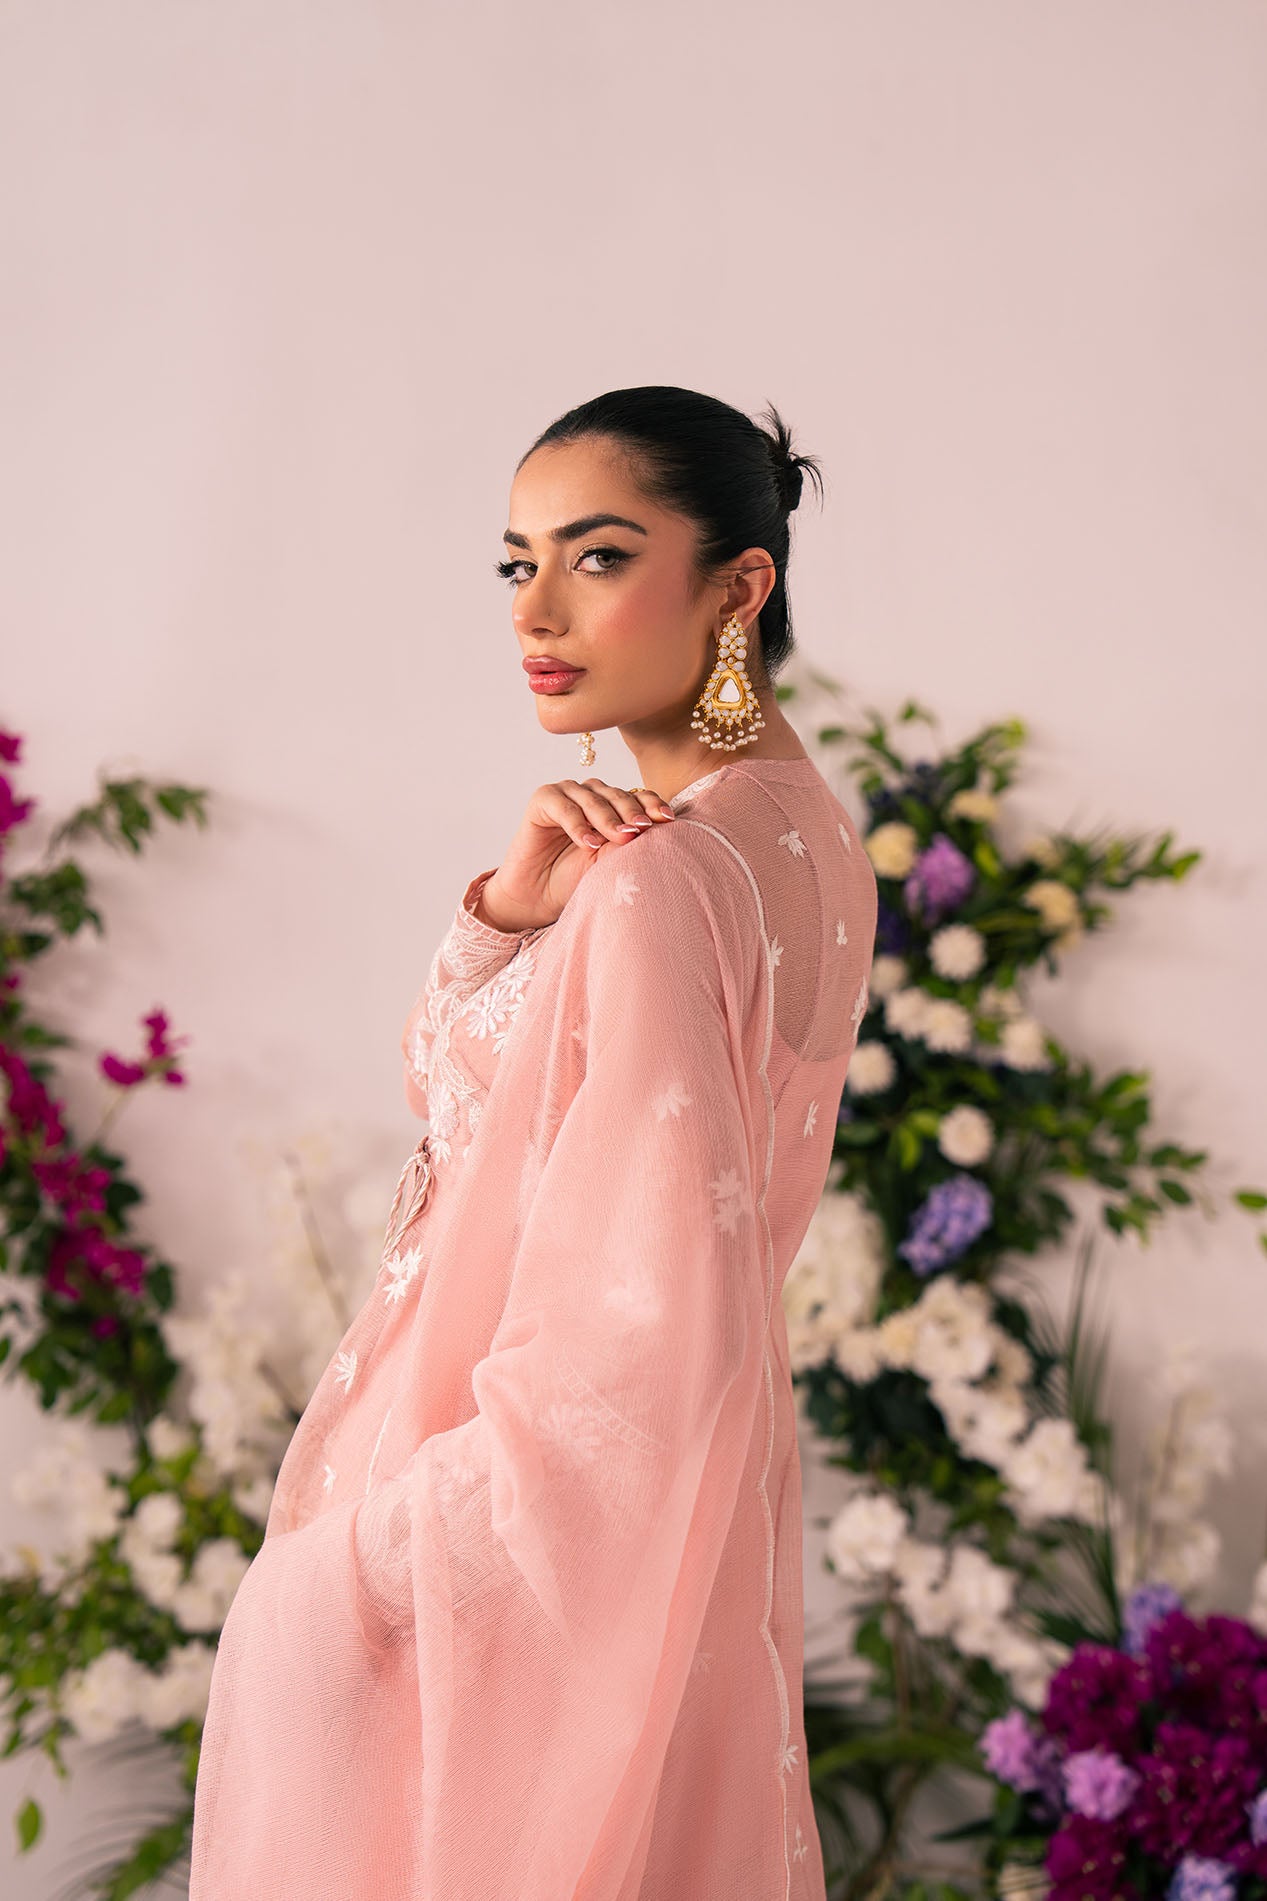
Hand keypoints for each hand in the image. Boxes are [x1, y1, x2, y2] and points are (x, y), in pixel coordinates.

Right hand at [476, 778, 677, 930]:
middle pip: (617, 795)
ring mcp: (567, 793)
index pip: (638, 796)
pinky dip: (577, 824)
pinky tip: (588, 843)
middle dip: (631, 813)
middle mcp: (591, 794)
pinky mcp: (543, 799)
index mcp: (612, 804)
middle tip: (642, 830)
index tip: (667, 820)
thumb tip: (653, 831)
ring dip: (607, 818)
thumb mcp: (608, 862)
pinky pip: (563, 807)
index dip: (651, 805)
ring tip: (620, 837)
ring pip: (593, 798)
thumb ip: (626, 844)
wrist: (538, 897)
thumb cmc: (575, 879)